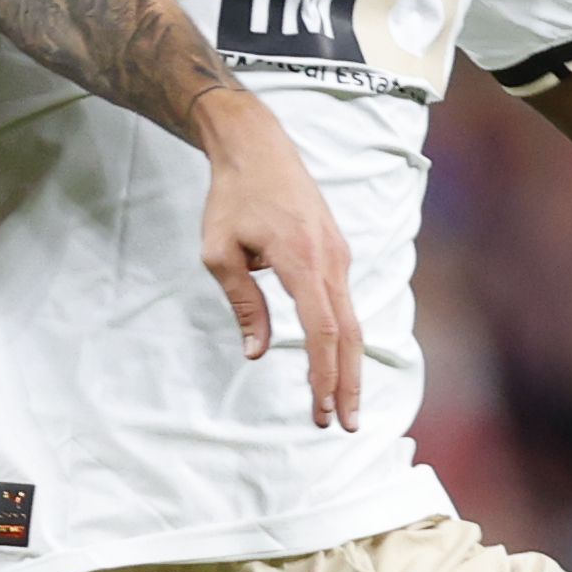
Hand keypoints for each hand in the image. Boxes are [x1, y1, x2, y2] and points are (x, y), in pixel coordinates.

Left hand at [192, 89, 361, 426]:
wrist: (257, 146)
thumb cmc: (231, 198)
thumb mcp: (220, 253)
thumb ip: (244, 304)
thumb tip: (256, 353)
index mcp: (302, 260)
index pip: (321, 329)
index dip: (324, 373)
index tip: (321, 409)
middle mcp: (331, 259)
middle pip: (348, 333)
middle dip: (348, 383)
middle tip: (344, 424)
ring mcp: (339, 254)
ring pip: (351, 320)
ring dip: (348, 364)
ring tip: (343, 404)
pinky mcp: (336, 250)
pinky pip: (344, 302)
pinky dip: (344, 338)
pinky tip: (337, 362)